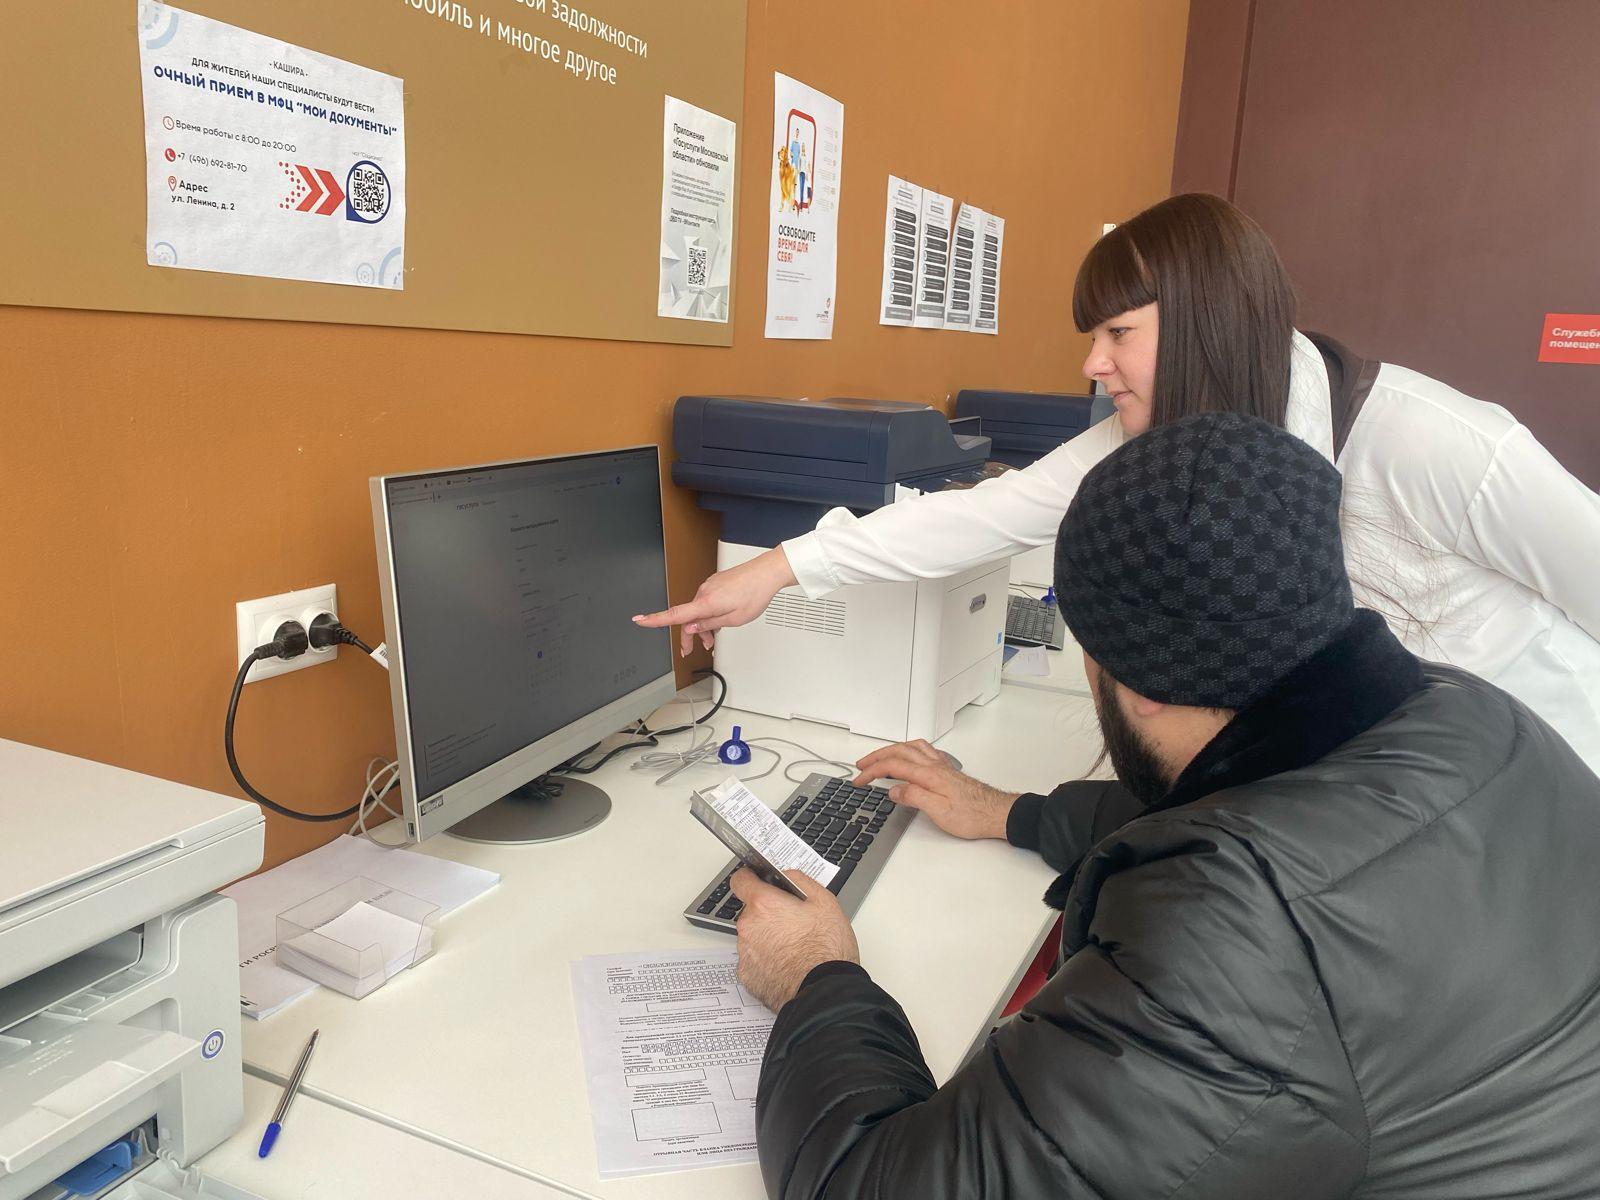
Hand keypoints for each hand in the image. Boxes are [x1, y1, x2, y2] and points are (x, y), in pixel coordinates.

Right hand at [631, 548, 797, 656]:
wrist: (767, 573)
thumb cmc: (754, 594)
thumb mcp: (733, 619)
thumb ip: (709, 624)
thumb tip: (691, 627)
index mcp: (706, 602)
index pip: (674, 614)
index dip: (655, 619)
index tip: (639, 620)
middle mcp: (704, 592)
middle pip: (687, 617)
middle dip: (688, 635)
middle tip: (689, 650)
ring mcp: (709, 586)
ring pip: (698, 611)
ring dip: (702, 626)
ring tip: (713, 639)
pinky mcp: (715, 584)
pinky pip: (706, 602)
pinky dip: (708, 614)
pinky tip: (719, 621)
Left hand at [729, 868, 857, 1011]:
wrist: (825, 992)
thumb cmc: (827, 949)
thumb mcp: (825, 902)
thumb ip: (799, 881)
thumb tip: (786, 875)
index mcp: (764, 905)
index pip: (741, 881)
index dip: (750, 879)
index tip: (758, 882)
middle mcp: (748, 928)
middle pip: (750, 912)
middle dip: (768, 914)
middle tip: (793, 923)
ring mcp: (745, 954)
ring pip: (753, 938)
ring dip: (767, 938)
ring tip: (795, 949)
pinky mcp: (748, 977)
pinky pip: (754, 961)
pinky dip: (767, 961)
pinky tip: (788, 966)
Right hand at [853, 740, 1017, 840]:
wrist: (997, 813)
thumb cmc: (973, 815)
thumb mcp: (940, 812)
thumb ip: (915, 797)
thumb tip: (894, 790)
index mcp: (929, 775)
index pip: (893, 767)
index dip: (872, 772)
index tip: (859, 780)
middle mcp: (935, 766)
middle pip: (899, 752)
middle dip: (876, 757)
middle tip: (861, 766)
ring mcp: (942, 766)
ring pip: (911, 747)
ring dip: (891, 750)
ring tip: (879, 757)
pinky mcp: (948, 770)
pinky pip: (924, 750)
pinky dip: (909, 749)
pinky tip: (909, 755)